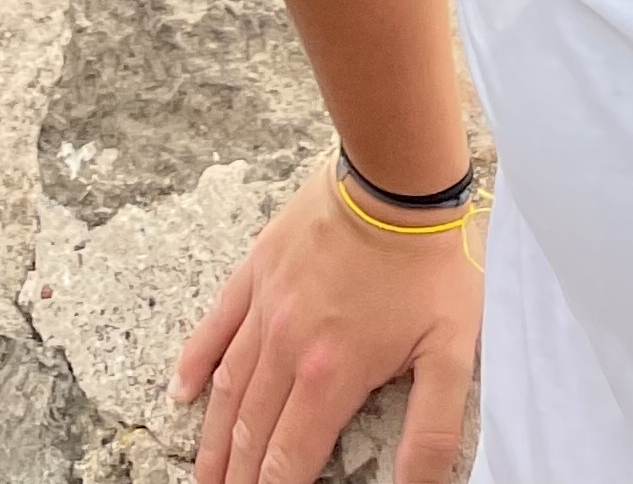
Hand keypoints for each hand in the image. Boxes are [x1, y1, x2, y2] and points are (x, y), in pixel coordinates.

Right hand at [172, 165, 482, 483]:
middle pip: (249, 431)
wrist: (395, 178)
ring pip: (226, 387)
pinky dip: (195, 363)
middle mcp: (285, 347)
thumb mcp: (451, 354)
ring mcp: (265, 306)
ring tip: (202, 474)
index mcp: (329, 375)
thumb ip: (430, 432)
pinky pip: (216, 325)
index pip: (288, 459)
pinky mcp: (257, 269)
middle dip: (234, 477)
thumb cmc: (429, 265)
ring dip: (212, 438)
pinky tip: (181, 392)